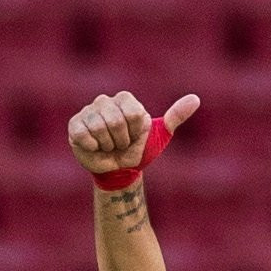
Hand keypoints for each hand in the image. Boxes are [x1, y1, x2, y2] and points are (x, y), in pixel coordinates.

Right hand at [68, 91, 199, 175]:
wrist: (119, 171)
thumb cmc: (138, 151)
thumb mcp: (160, 135)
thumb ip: (176, 116)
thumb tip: (196, 98)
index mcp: (125, 99)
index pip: (132, 113)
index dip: (135, 131)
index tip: (135, 137)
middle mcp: (105, 101)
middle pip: (115, 120)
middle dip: (121, 141)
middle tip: (121, 145)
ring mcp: (88, 112)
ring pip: (99, 127)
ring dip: (107, 145)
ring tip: (109, 147)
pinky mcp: (74, 125)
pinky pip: (83, 133)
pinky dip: (92, 146)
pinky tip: (95, 147)